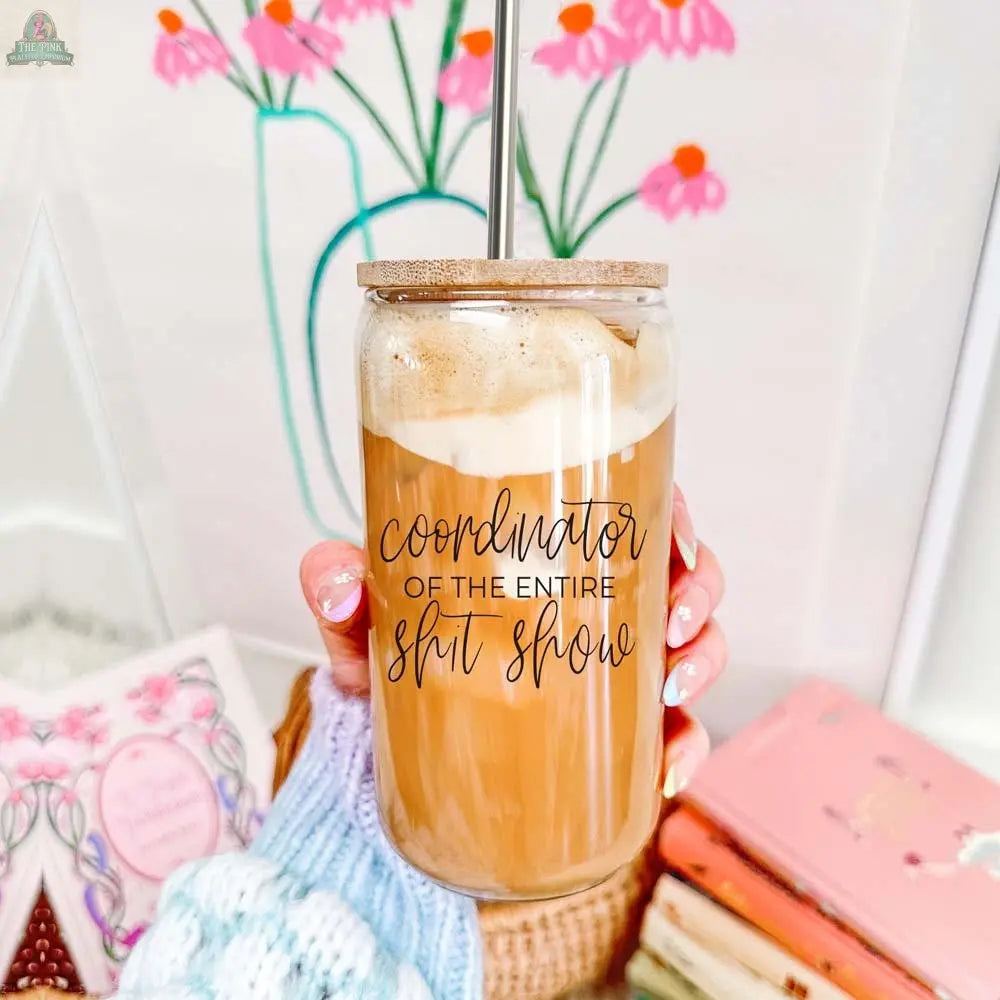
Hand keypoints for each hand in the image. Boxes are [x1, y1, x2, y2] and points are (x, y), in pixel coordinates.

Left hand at [299, 484, 726, 797]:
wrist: (390, 757)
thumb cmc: (392, 664)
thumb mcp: (366, 624)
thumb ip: (342, 590)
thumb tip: (334, 580)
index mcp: (553, 555)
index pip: (632, 512)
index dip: (674, 515)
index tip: (673, 538)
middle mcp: (594, 604)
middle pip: (681, 576)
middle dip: (698, 592)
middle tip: (671, 619)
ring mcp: (610, 669)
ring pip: (694, 647)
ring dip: (704, 658)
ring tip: (672, 682)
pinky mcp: (611, 733)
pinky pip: (672, 734)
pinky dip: (684, 748)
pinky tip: (664, 767)